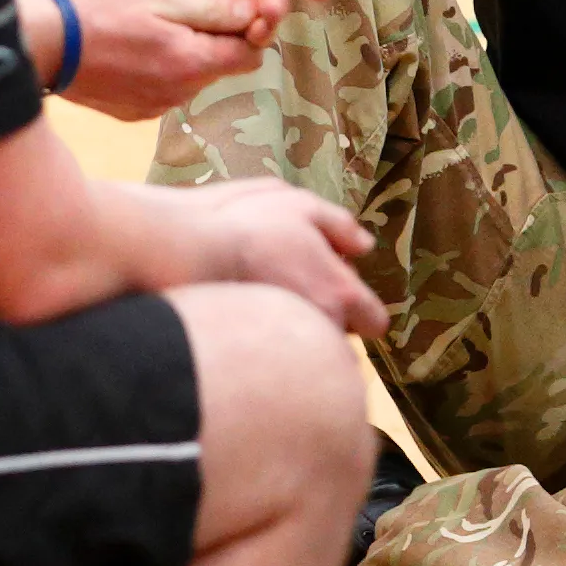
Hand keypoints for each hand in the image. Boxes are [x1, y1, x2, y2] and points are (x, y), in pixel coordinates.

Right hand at [51, 0, 284, 120]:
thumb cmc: (98, 9)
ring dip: (185, 53)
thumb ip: (210, 9)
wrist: (42, 44)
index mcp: (193, 63)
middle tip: (190, 8)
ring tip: (154, 24)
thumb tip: (253, 12)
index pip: (250, 54)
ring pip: (191, 77)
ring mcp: (154, 106)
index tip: (236, 6)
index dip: (251, 29)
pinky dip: (158, 69)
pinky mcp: (132, 111)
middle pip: (220, 66)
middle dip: (217, 40)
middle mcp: (180, 93)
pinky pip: (162, 89)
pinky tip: (133, 48)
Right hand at [170, 179, 387, 338]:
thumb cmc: (249, 225)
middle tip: (301, 287)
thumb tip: (365, 244)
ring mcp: (290, 344)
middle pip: (342, 335)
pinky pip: (280, 358)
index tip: (341, 293)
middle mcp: (322, 325)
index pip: (375, 322)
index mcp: (340, 293)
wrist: (190, 253)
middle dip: (329, 315)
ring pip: (309, 343)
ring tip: (272, 299)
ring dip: (301, 326)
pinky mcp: (261, 355)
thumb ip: (340, 225)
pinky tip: (251, 317)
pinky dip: (273, 342)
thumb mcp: (302, 206)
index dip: (362, 309)